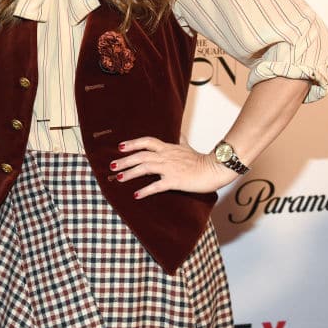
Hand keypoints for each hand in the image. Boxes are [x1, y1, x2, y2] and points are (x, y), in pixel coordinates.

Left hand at [110, 135, 236, 197]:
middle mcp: (166, 156)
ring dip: (130, 173)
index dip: (133, 143)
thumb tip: (179, 133)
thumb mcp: (188, 147)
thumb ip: (181, 140)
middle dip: (125, 160)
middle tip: (112, 166)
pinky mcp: (175, 181)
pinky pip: (157, 186)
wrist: (215, 169)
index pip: (147, 142)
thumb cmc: (202, 160)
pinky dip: (145, 190)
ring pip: (145, 168)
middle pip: (141, 155)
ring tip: (119, 178)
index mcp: (168, 148)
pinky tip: (136, 194)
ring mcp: (170, 168)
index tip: (120, 147)